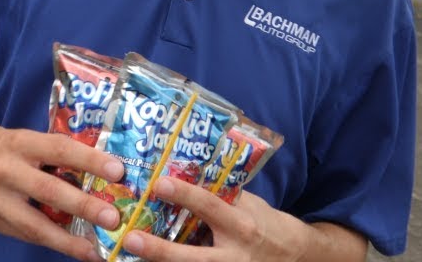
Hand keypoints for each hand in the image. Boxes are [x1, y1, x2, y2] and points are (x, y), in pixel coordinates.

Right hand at [0, 123, 126, 261]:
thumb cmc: (7, 147)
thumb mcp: (29, 138)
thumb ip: (58, 153)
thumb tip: (105, 170)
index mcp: (20, 143)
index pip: (59, 149)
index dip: (89, 160)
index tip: (118, 171)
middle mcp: (5, 170)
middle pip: (47, 189)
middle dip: (82, 206)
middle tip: (112, 217)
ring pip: (34, 223)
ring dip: (67, 239)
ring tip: (94, 249)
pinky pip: (27, 235)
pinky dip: (52, 243)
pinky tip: (74, 249)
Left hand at [119, 178, 311, 261]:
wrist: (294, 256)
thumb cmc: (265, 223)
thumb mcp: (250, 205)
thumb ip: (221, 194)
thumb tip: (186, 169)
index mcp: (242, 226)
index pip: (209, 207)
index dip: (184, 195)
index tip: (158, 183)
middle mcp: (234, 256)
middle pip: (193, 258)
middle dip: (160, 250)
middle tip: (130, 238)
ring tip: (127, 257)